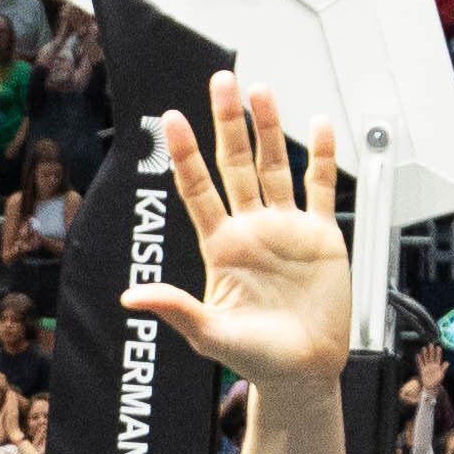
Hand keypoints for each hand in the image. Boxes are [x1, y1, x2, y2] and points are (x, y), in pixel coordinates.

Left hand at [120, 76, 349, 394]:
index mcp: (221, 246)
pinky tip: (317, 125)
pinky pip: (319, 188)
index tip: (173, 119)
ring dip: (269, 128)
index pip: (198, 189)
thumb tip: (132, 297)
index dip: (186, 154)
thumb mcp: (208, 334)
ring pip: (275, 166)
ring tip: (261, 90)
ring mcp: (286, 228)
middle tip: (222, 81)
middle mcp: (251, 229)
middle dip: (228, 123)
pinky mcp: (321, 235)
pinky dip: (319, 157)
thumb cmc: (253, 358)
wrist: (303, 371)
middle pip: (236, 164)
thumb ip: (175, 308)